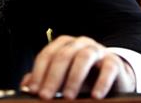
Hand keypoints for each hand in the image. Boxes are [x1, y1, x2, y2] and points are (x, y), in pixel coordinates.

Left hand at [20, 35, 134, 99]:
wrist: (113, 77)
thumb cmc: (83, 76)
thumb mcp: (62, 78)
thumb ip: (44, 79)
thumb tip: (26, 86)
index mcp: (64, 45)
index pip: (47, 55)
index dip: (38, 73)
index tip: (34, 91)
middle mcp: (79, 43)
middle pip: (63, 56)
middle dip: (52, 77)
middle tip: (46, 97)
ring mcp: (97, 49)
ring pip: (84, 57)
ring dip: (74, 78)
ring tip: (68, 97)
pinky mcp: (114, 61)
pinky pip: (108, 68)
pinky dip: (101, 82)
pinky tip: (95, 96)